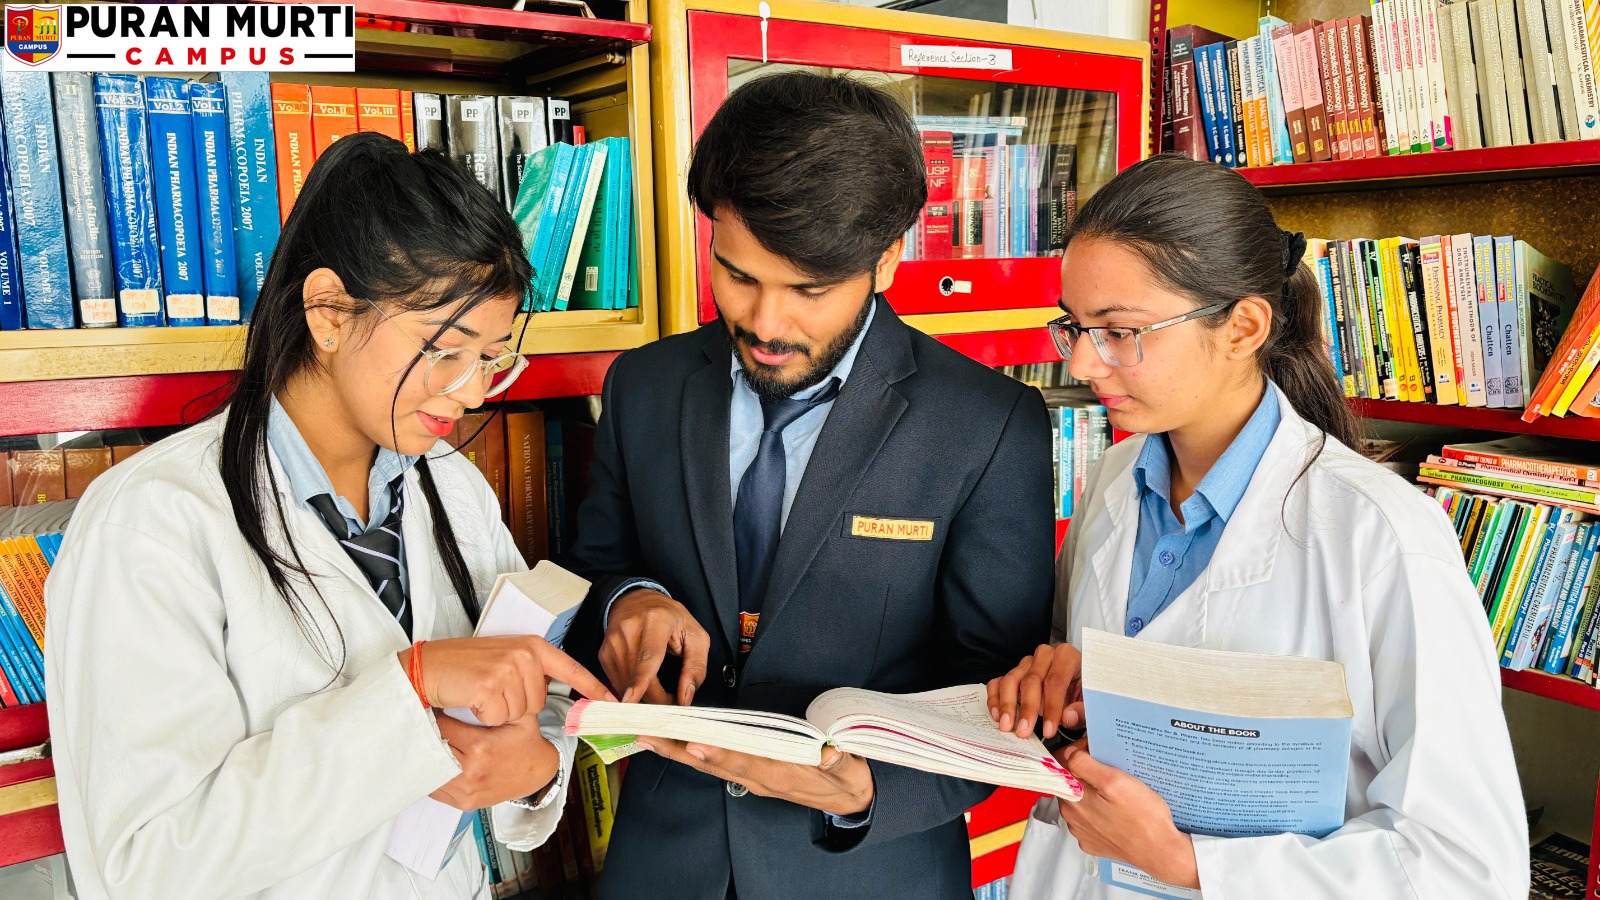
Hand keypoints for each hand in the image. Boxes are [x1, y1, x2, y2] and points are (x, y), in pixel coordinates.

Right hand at [398, 636, 612, 726]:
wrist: (426, 668)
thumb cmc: (461, 668)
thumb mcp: (503, 662)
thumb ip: (528, 673)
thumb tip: (543, 697)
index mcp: (531, 646)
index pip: (569, 668)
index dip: (592, 687)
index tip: (613, 701)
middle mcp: (525, 654)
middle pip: (538, 702)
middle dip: (514, 705)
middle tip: (489, 691)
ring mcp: (509, 668)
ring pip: (520, 713)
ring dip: (499, 712)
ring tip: (479, 693)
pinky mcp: (492, 685)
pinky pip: (500, 718)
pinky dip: (484, 717)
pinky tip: (471, 701)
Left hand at [431, 713, 560, 810]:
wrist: (538, 774)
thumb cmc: (525, 742)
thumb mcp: (520, 716)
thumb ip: (499, 701)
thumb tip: (473, 685)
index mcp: (481, 747)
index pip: (442, 727)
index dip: (436, 715)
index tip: (436, 709)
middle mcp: (471, 771)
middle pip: (433, 748)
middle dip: (430, 734)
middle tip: (428, 724)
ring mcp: (466, 790)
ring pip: (431, 769)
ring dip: (429, 755)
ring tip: (433, 742)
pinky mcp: (464, 802)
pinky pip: (437, 788)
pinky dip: (435, 774)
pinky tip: (440, 762)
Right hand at [601, 589, 709, 705]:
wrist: (638, 601)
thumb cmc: (671, 619)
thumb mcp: (695, 636)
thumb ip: (696, 667)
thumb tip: (686, 697)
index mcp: (656, 621)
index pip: (648, 656)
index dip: (640, 681)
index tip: (632, 699)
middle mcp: (629, 629)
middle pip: (636, 675)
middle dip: (655, 698)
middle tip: (671, 701)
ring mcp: (613, 641)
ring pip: (625, 683)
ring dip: (643, 695)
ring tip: (659, 687)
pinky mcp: (604, 653)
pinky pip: (617, 682)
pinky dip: (631, 689)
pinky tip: (642, 682)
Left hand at [635, 737, 873, 816]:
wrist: (849, 799)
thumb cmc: (846, 781)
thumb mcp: (849, 771)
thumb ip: (838, 763)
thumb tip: (830, 754)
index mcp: (779, 776)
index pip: (745, 763)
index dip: (720, 754)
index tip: (695, 744)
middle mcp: (759, 779)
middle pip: (714, 764)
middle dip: (679, 749)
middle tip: (648, 735)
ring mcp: (753, 778)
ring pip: (709, 764)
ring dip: (678, 750)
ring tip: (649, 735)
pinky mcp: (752, 773)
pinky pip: (717, 763)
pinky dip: (694, 752)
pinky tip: (677, 741)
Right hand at [987, 642, 1082, 738]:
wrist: (1077, 689)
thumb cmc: (1083, 694)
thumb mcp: (1091, 703)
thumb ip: (1083, 710)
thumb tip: (1067, 717)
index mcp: (1067, 656)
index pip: (1055, 681)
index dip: (1051, 708)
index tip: (1048, 731)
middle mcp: (1045, 655)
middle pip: (1031, 680)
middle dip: (1027, 709)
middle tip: (1024, 731)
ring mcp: (1026, 663)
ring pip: (1011, 679)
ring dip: (1007, 705)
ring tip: (1007, 726)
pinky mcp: (1014, 673)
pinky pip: (998, 682)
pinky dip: (995, 699)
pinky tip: (997, 716)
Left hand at [1055, 739, 1198, 889]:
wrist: (1159, 850)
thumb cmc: (1142, 817)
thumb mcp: (1114, 780)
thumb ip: (1085, 765)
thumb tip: (1068, 754)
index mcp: (1072, 798)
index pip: (1061, 766)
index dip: (1077, 752)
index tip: (1092, 750)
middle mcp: (1072, 817)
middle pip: (1071, 784)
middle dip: (1086, 773)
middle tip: (1110, 770)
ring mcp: (1082, 831)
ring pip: (1081, 801)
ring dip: (1093, 793)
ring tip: (1116, 792)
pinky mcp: (1093, 842)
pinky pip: (1091, 819)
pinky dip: (1100, 811)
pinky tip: (1116, 809)